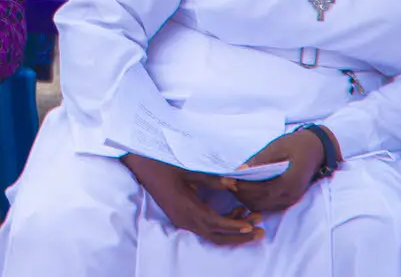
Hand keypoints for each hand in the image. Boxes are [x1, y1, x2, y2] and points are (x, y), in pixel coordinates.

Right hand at [122, 154, 261, 245]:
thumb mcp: (187, 168)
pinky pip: (206, 227)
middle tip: (261, 231)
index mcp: (186, 207)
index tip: (252, 225)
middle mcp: (185, 219)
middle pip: (217, 236)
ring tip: (253, 219)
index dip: (234, 226)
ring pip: (213, 233)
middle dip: (240, 236)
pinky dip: (223, 224)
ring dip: (233, 231)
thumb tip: (233, 183)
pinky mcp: (183, 216)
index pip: (215, 223)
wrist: (140, 164)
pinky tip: (236, 211)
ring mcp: (183, 219)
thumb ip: (210, 177)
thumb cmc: (162, 164)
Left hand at [231, 128, 330, 213]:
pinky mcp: (289, 200)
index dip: (242, 187)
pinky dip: (255, 199)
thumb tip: (239, 171)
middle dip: (241, 194)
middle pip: (258, 203)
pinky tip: (247, 187)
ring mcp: (290, 200)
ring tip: (235, 184)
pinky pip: (268, 205)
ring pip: (262, 207)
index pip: (259, 192)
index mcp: (289, 182)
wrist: (316, 149)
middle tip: (227, 182)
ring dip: (247, 198)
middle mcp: (290, 196)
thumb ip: (258, 161)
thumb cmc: (295, 145)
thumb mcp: (276, 147)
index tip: (227, 179)